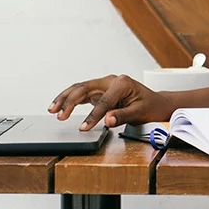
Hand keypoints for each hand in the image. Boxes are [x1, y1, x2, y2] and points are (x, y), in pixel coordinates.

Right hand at [48, 75, 174, 130]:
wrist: (155, 103)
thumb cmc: (150, 107)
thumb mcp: (139, 113)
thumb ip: (122, 116)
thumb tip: (108, 120)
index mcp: (122, 83)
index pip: (103, 100)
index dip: (93, 115)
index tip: (83, 128)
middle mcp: (111, 80)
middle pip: (85, 88)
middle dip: (70, 101)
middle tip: (60, 115)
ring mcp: (104, 84)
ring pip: (80, 88)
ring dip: (65, 98)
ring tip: (52, 110)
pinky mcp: (100, 90)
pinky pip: (82, 93)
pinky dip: (70, 99)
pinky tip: (60, 107)